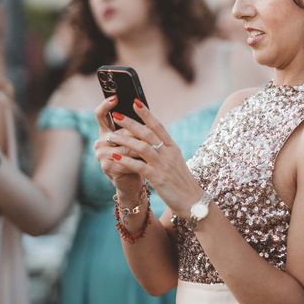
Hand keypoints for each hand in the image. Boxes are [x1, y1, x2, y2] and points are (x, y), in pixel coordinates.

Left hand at [94, 97, 202, 215]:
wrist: (193, 201)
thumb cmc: (182, 182)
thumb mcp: (175, 162)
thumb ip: (163, 150)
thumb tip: (149, 139)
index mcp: (172, 147)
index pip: (158, 125)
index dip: (146, 113)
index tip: (135, 102)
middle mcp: (168, 153)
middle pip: (147, 133)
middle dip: (131, 123)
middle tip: (117, 114)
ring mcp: (163, 165)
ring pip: (142, 147)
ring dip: (124, 140)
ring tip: (110, 136)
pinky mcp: (158, 179)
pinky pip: (139, 166)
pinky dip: (126, 160)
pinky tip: (116, 156)